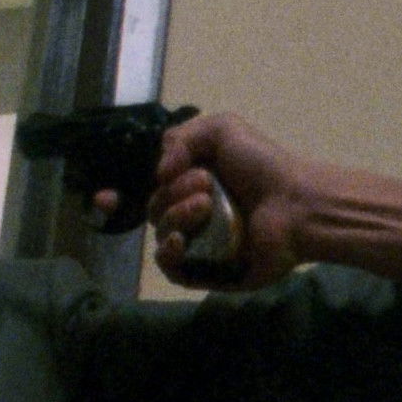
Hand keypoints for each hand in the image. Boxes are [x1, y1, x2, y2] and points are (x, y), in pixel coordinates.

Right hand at [134, 111, 316, 289]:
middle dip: (173, 193)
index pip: (143, 191)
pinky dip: (168, 255)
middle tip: (207, 184)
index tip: (105, 197)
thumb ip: (181, 137)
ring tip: (207, 204)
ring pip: (161, 235)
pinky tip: (179, 241)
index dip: (116, 196)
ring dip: (176, 216)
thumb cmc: (263, 166)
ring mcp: (198, 244)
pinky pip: (172, 270)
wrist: (296, 204)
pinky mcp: (208, 271)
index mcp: (188, 183)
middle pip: (153, 209)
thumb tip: (157, 173)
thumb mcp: (223, 129)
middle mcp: (190, 213)